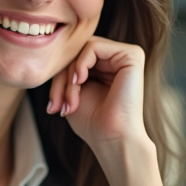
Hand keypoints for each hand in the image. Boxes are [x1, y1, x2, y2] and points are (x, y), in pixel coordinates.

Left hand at [46, 36, 146, 150]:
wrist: (112, 139)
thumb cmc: (93, 123)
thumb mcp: (70, 92)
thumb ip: (65, 70)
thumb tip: (53, 54)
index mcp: (105, 68)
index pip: (73, 59)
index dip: (58, 79)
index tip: (53, 107)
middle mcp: (117, 60)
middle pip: (76, 52)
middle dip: (61, 78)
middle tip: (58, 105)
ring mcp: (125, 56)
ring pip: (82, 49)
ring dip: (69, 76)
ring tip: (71, 101)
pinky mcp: (132, 55)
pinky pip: (93, 46)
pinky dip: (80, 64)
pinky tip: (80, 82)